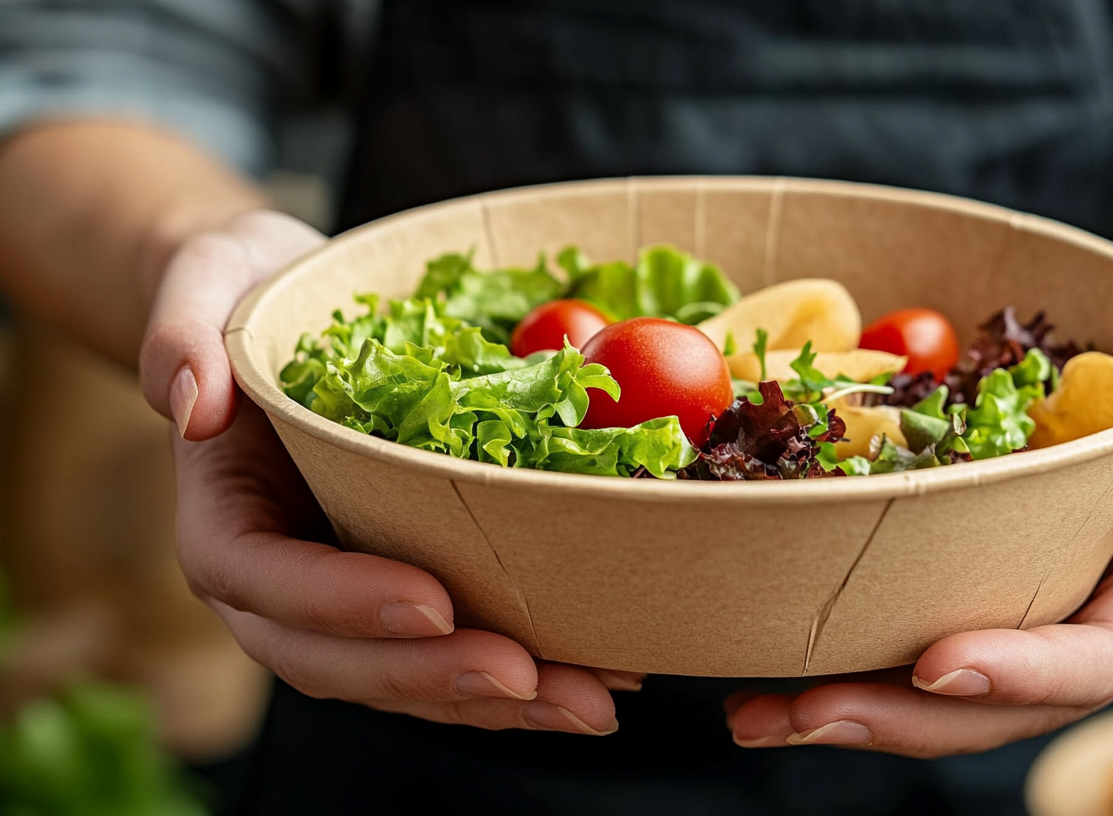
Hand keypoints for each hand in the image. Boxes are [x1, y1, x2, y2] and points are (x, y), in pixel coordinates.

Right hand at [139, 211, 635, 734]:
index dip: (342, 603)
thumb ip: (182, 334)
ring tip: (589, 699)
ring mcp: (348, 604)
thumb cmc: (256, 295)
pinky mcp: (408, 598)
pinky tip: (602, 672)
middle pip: (343, 660)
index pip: (265, 582)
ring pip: (412, 678)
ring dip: (501, 702)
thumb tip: (191, 403)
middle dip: (437, 677)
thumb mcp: (208, 283)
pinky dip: (528, 674)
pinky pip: (457, 653)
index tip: (429, 600)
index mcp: (225, 522)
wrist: (299, 314)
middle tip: (527, 675)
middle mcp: (282, 585)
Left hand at [726, 254, 1112, 756]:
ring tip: (754, 710)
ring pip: (931, 689)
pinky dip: (829, 649)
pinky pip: (895, 628)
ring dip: (842, 706)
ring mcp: (1013, 608)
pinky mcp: (957, 578)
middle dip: (898, 719)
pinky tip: (754, 651)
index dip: (1025, 673)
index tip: (938, 665)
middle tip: (799, 713)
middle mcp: (1080, 619)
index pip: (1105, 655)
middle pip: (997, 702)